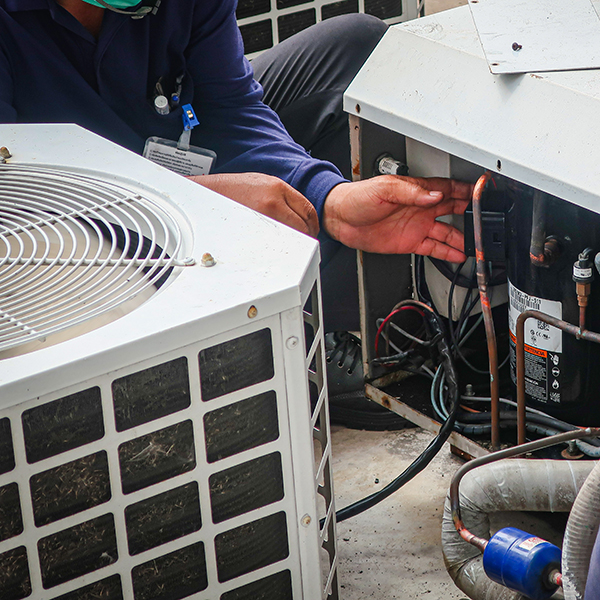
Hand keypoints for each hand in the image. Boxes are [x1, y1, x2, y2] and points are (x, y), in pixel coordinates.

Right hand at [188, 172, 318, 236]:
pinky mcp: (253, 231)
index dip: (313, 223)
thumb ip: (284, 197)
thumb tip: (300, 215)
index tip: (312, 230)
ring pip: (292, 236)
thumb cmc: (232, 190)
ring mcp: (263, 218)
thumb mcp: (263, 183)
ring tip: (290, 245)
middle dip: (307, 236)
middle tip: (304, 242)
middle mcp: (273, 202)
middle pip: (303, 225)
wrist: (208, 194)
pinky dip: (279, 247)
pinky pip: (275, 243)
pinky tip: (275, 247)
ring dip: (295, 243)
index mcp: (278, 188)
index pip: (308, 210)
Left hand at [323, 175, 473, 261]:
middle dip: (471, 213)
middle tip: (487, 220)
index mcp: (417, 190)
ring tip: (477, 243)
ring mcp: (417, 226)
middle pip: (454, 209)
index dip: (467, 190)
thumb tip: (434, 195)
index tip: (483, 193)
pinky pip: (434, 247)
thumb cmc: (358, 198)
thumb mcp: (385, 190)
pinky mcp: (410, 242)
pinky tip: (459, 255)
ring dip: (462, 237)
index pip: (449, 188)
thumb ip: (411, 192)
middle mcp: (421, 208)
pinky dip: (447, 252)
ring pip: (448, 232)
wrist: (341, 219)